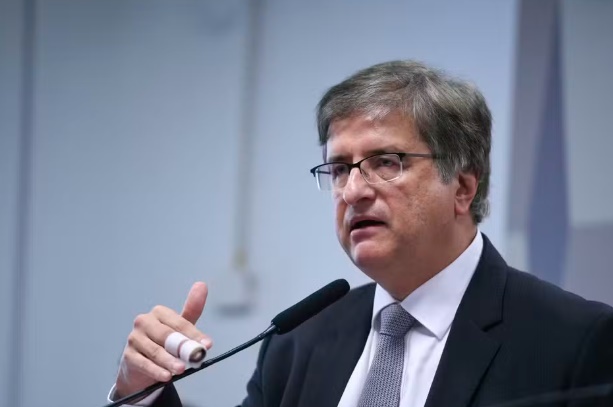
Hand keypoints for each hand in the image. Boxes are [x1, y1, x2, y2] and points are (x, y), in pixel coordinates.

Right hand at [114, 282, 212, 397]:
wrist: (139, 366)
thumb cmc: (162, 343)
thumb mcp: (179, 327)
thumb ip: (191, 310)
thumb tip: (202, 285)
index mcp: (159, 313)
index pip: (180, 323)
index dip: (195, 335)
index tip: (207, 344)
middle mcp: (144, 322)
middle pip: (167, 336)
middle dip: (183, 348)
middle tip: (196, 357)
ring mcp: (134, 338)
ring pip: (156, 351)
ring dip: (170, 361)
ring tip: (182, 369)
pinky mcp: (128, 356)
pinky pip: (144, 363)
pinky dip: (156, 370)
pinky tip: (166, 376)